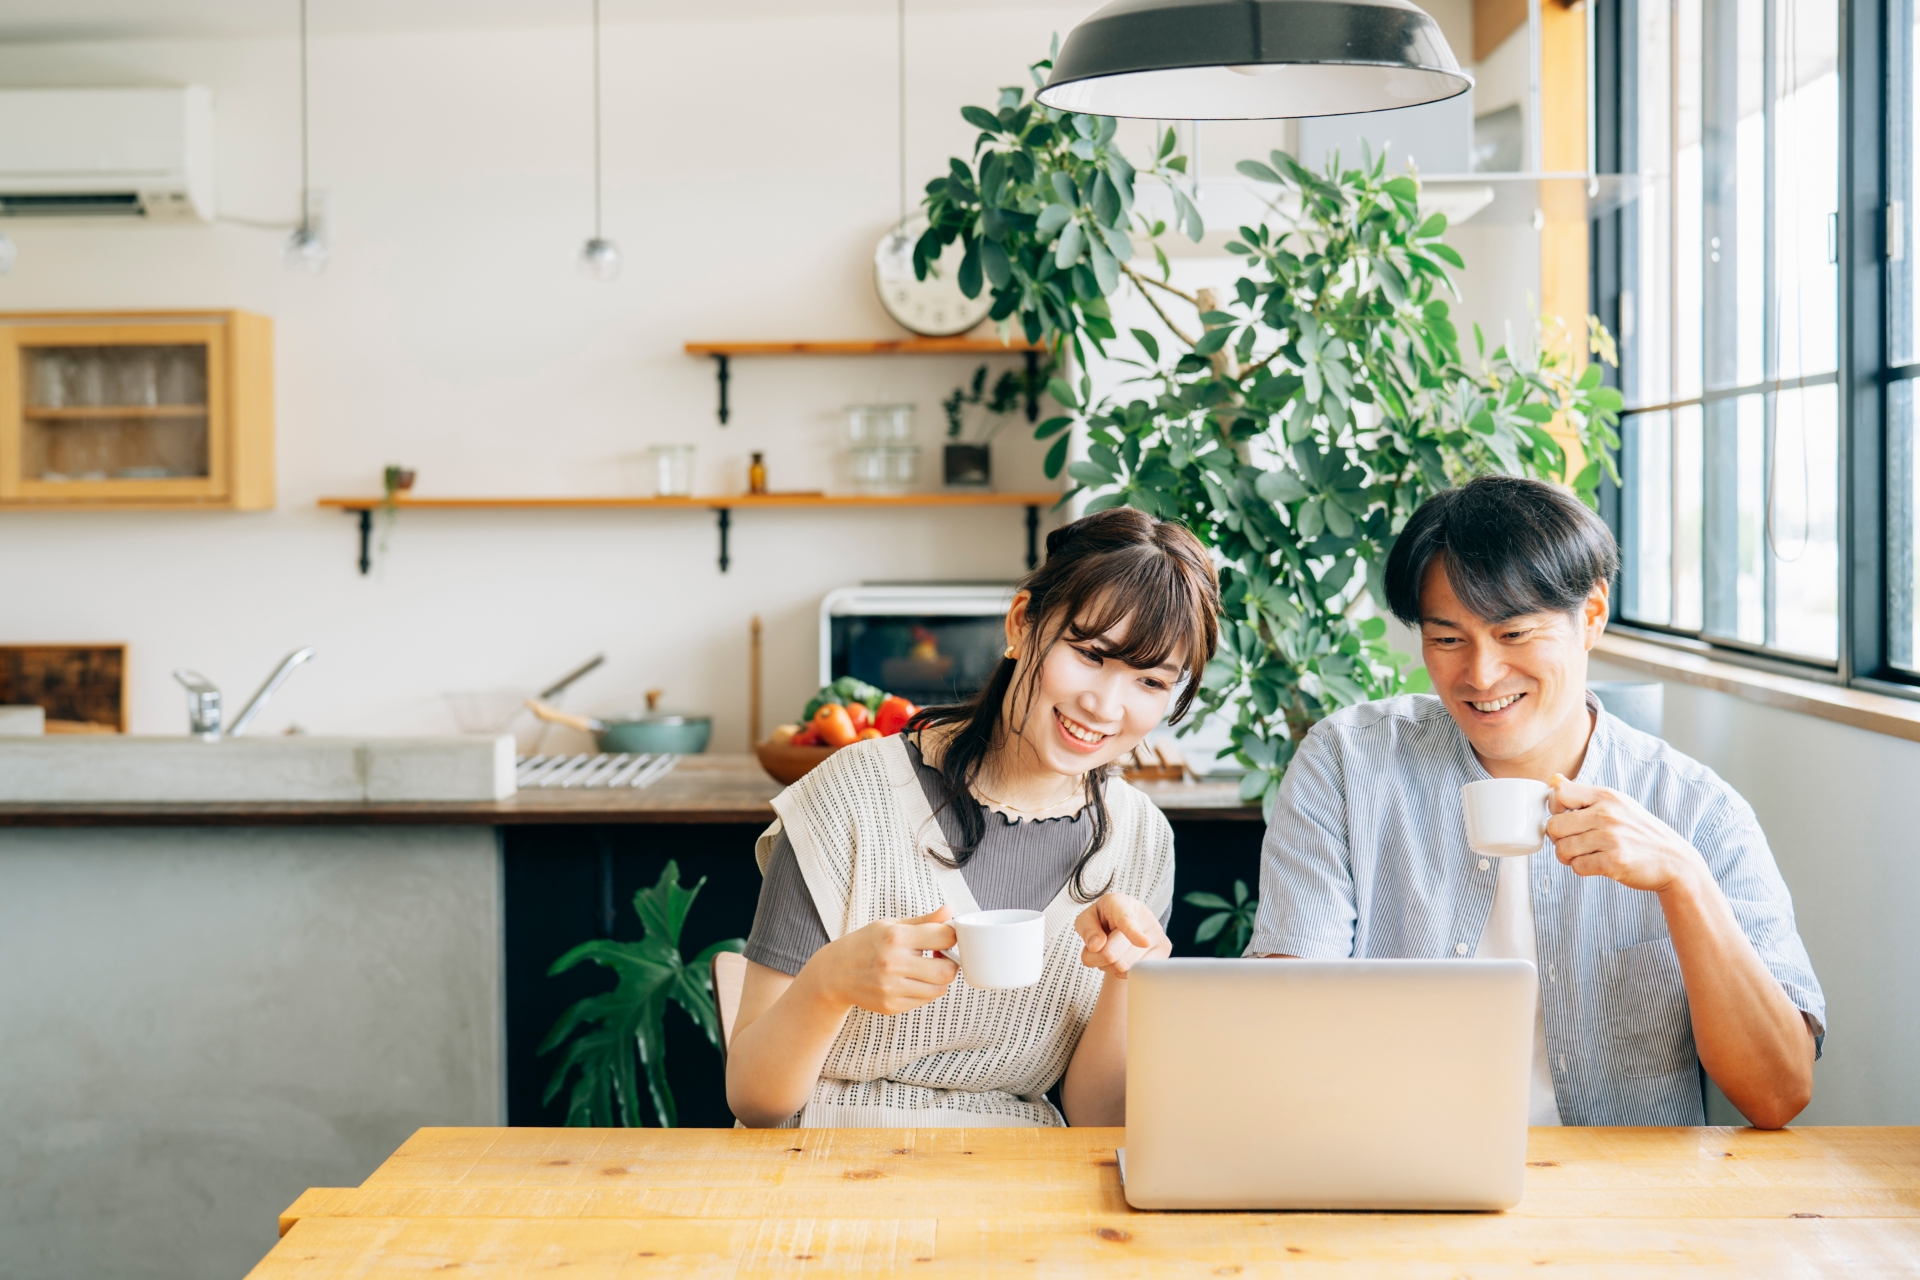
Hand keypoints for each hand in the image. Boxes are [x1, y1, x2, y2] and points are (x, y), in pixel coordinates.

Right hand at [807, 907, 957, 1014]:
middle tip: (939, 957)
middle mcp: (893, 964)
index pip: (944, 938)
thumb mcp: (890, 925)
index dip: (951, 937)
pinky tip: (911, 980)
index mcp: (895, 937)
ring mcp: (891, 988)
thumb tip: (950, 911)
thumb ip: (924, 921)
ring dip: (938, 979)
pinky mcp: (891, 1006)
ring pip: (938, 989)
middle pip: (947, 970)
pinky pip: (923, 1000)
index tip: (945, 938)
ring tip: (925, 968)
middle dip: (950, 962)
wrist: (833, 973)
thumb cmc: (864, 944)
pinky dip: (924, 991)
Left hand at [1074, 893, 1170, 978]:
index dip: (1133, 933)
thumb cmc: (1103, 920)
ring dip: (1107, 966)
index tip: (1144, 943)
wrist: (1126, 924)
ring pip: (1124, 967)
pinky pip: (1136, 974)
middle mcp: (1145, 917)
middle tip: (1093, 951)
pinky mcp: (1164, 951)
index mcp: (1122, 904)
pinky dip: (1121, 972)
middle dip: (1096, 958)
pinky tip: (1122, 958)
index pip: (1126, 920)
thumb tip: (1097, 946)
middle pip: (1113, 954)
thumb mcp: (1087, 919)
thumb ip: (1087, 929)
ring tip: (1108, 952)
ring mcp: (1158, 934)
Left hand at [1547, 774, 1703, 893]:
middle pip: (1554, 826)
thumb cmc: (1639, 831)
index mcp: (1606, 796)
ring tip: (1583, 854)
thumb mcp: (1617, 803)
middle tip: (1571, 841)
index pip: (1560, 793)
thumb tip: (1553, 779)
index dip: (1555, 807)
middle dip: (1558, 838)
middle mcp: (1607, 815)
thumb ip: (1583, 794)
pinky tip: (1594, 863)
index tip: (1565, 816)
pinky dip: (1581, 868)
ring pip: (1562, 849)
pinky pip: (1577, 867)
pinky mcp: (1614, 862)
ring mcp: (1611, 839)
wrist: (1674, 860)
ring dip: (1568, 856)